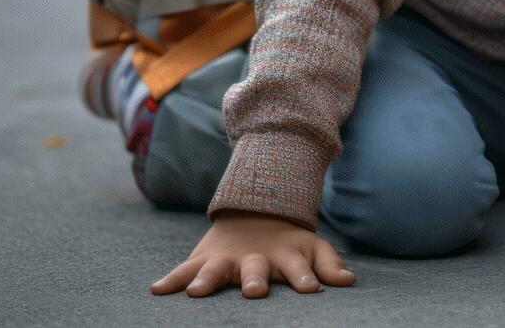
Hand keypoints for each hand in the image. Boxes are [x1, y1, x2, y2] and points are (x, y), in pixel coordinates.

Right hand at [151, 209, 355, 298]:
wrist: (255, 211)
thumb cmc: (288, 242)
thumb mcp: (312, 248)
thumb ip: (328, 265)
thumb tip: (349, 281)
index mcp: (284, 257)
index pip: (298, 269)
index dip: (305, 278)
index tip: (311, 290)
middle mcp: (255, 259)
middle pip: (255, 271)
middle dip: (254, 281)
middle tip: (254, 291)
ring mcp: (227, 259)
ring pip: (215, 270)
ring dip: (207, 280)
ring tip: (195, 293)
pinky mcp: (204, 259)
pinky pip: (184, 270)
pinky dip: (171, 279)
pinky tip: (156, 290)